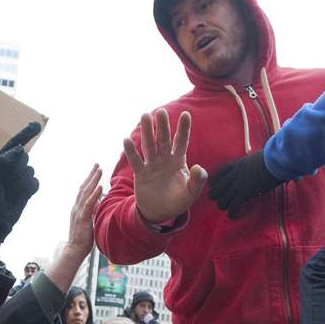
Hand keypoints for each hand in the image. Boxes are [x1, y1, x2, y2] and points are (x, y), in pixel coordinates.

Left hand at [0, 122, 42, 242]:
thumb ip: (3, 162)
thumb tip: (20, 148)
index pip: (14, 144)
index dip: (26, 134)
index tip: (38, 125)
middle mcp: (9, 168)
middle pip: (23, 157)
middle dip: (17, 167)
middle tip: (4, 183)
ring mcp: (19, 179)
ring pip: (29, 170)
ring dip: (21, 181)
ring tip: (9, 193)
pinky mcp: (27, 190)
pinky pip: (35, 182)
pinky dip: (29, 188)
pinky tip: (20, 196)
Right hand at [63, 163, 102, 258]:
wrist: (74, 250)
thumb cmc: (82, 239)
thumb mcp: (88, 222)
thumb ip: (91, 211)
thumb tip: (97, 203)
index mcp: (77, 208)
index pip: (83, 191)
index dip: (89, 180)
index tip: (95, 170)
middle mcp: (76, 207)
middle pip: (84, 187)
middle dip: (91, 175)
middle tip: (97, 164)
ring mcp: (78, 211)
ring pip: (86, 192)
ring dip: (93, 180)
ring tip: (99, 170)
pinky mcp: (82, 218)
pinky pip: (89, 203)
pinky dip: (94, 194)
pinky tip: (100, 186)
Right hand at [122, 109, 206, 223]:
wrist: (160, 212)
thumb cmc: (178, 201)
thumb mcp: (191, 193)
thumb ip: (197, 181)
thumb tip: (198, 168)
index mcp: (178, 161)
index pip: (181, 142)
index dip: (183, 129)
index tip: (186, 114)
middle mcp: (165, 159)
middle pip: (164, 140)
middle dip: (163, 126)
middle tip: (161, 111)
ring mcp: (152, 165)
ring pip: (149, 146)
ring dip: (147, 132)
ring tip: (145, 116)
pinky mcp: (141, 174)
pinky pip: (136, 161)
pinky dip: (131, 152)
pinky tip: (126, 140)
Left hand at [208, 150, 283, 217]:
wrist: (275, 160)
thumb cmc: (271, 157)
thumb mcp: (255, 157)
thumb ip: (250, 162)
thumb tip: (253, 162)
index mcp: (237, 165)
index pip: (219, 173)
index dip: (214, 181)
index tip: (215, 186)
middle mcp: (234, 175)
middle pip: (216, 188)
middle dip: (215, 196)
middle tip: (220, 199)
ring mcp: (239, 185)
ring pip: (222, 200)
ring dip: (223, 205)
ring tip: (228, 207)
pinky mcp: (245, 194)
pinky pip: (233, 207)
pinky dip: (232, 213)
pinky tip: (233, 216)